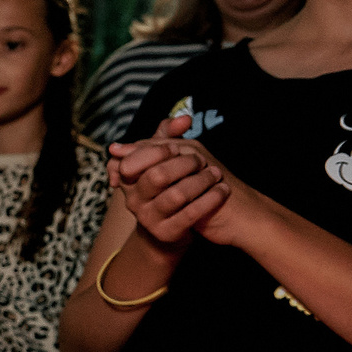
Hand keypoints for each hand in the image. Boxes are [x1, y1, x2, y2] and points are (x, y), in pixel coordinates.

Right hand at [108, 116, 247, 248]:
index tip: (176, 148)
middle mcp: (133, 200)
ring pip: (176, 195)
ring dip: (201, 181)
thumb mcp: (164, 158)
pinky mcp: (166, 233)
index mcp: (129, 179)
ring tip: (216, 174)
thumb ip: (169, 135)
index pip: (131, 161)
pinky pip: (191, 214)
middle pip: (156, 176)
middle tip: (201, 160)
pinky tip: (222, 191)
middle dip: (184, 164)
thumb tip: (185, 118)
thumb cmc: (169, 185)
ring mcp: (149, 218)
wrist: (173, 225)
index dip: (157, 151)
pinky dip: (210, 199)